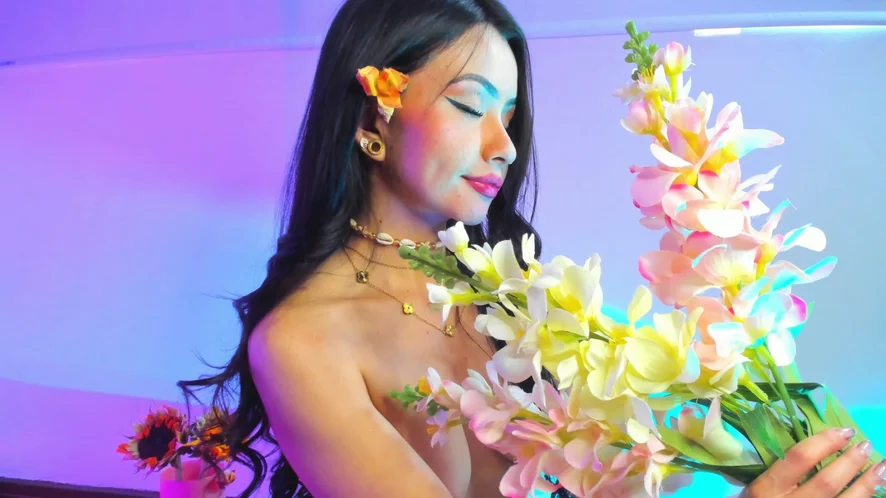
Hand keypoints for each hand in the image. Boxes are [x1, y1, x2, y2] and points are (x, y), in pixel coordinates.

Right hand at [741, 428, 885, 496]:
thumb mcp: (756, 490)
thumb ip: (777, 472)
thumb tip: (813, 448)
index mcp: (767, 489)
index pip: (799, 458)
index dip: (825, 442)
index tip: (844, 431)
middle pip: (827, 481)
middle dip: (851, 462)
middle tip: (865, 445)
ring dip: (868, 484)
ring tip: (881, 468)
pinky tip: (872, 492)